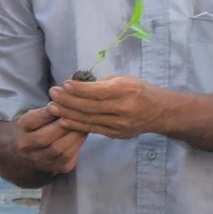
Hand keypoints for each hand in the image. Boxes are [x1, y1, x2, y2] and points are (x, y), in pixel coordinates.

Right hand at [12, 103, 84, 176]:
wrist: (31, 152)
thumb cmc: (38, 127)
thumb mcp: (37, 115)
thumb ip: (50, 109)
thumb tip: (68, 98)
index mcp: (20, 129)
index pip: (33, 120)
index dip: (48, 113)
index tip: (62, 103)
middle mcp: (26, 147)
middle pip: (44, 138)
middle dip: (63, 126)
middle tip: (78, 115)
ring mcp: (39, 160)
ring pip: (58, 150)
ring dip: (74, 136)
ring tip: (84, 125)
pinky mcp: (54, 168)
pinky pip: (67, 159)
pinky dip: (77, 146)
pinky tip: (83, 135)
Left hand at [47, 74, 164, 139]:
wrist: (160, 112)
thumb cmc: (139, 90)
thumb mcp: (124, 79)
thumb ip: (101, 83)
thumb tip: (76, 84)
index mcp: (126, 90)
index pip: (97, 91)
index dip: (78, 89)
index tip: (63, 84)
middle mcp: (123, 108)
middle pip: (90, 106)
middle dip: (68, 100)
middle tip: (52, 94)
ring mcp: (119, 124)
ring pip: (89, 119)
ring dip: (68, 113)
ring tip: (52, 107)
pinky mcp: (116, 134)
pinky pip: (93, 129)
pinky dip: (77, 124)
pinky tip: (64, 120)